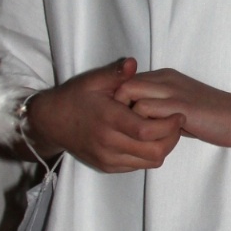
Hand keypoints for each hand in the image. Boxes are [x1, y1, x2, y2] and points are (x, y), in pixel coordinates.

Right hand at [27, 58, 182, 172]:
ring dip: (163, 148)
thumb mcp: (92, 81)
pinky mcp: (108, 167)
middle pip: (154, 152)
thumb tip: (133, 63)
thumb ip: (115, 74)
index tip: (179, 115)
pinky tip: (148, 139)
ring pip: (149, 162)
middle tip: (176, 124)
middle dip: (172, 139)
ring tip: (165, 131)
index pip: (147, 131)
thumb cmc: (75, 98)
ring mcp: (108, 158)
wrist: (51, 122)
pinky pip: (138, 166)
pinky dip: (149, 155)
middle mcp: (109, 143)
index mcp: (108, 119)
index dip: (169, 126)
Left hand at [114, 68, 230, 148]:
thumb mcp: (182, 109)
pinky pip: (144, 110)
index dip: (121, 103)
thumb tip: (141, 121)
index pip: (127, 82)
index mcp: (166, 78)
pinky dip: (141, 126)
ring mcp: (172, 91)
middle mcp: (166, 79)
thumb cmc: (214, 118)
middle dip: (118, 109)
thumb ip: (162, 109)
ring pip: (130, 95)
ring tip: (138, 137)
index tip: (123, 123)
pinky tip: (150, 140)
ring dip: (128, 119)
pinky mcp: (178, 106)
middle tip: (125, 131)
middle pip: (123, 85)